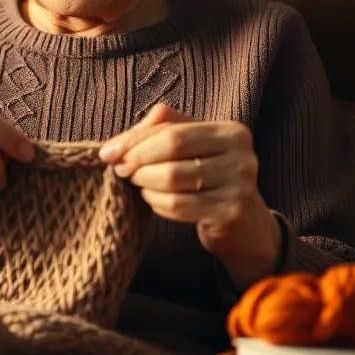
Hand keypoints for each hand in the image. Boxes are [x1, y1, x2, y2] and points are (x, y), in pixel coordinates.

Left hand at [99, 103, 281, 287]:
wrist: (245, 225)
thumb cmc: (210, 178)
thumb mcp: (193, 146)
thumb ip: (161, 129)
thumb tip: (118, 142)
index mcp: (231, 132)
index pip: (173, 131)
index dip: (136, 141)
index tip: (110, 152)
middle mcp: (241, 156)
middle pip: (172, 151)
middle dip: (138, 160)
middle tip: (121, 170)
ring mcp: (239, 186)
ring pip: (172, 181)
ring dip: (145, 183)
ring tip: (140, 184)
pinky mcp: (229, 213)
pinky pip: (178, 206)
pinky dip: (157, 203)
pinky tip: (155, 200)